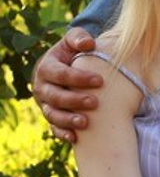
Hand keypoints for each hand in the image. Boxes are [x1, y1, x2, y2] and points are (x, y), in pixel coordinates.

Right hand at [32, 28, 102, 142]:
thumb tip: (89, 44)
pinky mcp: (51, 116)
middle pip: (54, 96)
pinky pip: (53, 128)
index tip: (100, 80)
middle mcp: (42, 87)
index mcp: (46, 68)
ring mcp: (45, 104)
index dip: (78, 78)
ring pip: (52, 114)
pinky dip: (62, 133)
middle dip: (74, 100)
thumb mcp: (73, 42)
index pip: (60, 74)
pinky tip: (76, 138)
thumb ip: (79, 38)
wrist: (66, 66)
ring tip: (86, 123)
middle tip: (95, 102)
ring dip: (68, 120)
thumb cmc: (73, 53)